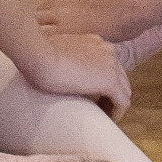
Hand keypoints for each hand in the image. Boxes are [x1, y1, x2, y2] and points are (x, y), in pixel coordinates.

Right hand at [10, 26, 130, 114]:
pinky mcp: (109, 81)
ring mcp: (111, 64)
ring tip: (101, 117)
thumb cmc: (37, 54)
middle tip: (98, 109)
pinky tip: (107, 120)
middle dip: (112, 94)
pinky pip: (122, 102)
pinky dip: (117, 113)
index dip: (103, 83)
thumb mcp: (55, 51)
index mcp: (95, 42)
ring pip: (124, 90)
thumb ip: (64, 58)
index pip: (108, 65)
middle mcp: (107, 50)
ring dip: (114, 104)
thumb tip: (59, 70)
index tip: (92, 96)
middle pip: (120, 77)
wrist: (38, 53)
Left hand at [38, 0, 147, 44]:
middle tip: (59, 38)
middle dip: (46, 26)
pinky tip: (61, 53)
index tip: (61, 23)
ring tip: (60, 48)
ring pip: (40, 30)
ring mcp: (60, 18)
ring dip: (47, 37)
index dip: (51, 15)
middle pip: (39, 17)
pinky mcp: (68, 34)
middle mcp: (56, 0)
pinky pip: (49, 42)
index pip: (44, 3)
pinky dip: (52, 47)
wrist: (135, 2)